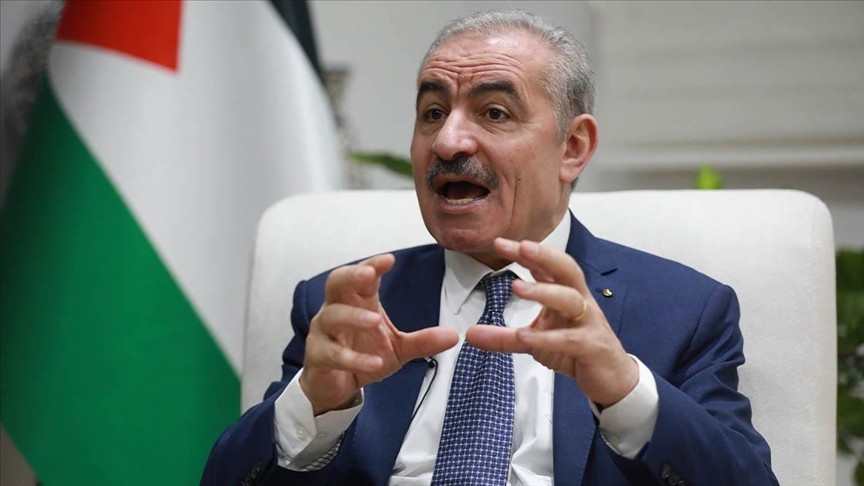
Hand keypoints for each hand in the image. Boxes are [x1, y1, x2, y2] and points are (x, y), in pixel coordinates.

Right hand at [300, 254, 458, 414]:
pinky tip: (373, 363)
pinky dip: (354, 358)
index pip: (362, 275)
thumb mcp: (398, 348)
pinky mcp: (317, 357)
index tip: (389, 259)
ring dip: (353, 317)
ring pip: (332, 316)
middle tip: (368, 274)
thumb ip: (422, 341)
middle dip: (351, 276)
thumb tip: (454, 335)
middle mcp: (336, 310)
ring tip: (375, 321)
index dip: (373, 265)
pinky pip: (332, 353)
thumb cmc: (362, 354)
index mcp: (357, 301)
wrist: (335, 387)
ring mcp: (323, 333)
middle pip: (335, 283)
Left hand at [466, 238, 637, 406]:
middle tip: (521, 247)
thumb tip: (470, 334)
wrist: (611, 379)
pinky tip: (526, 335)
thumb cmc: (575, 350)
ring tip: (517, 287)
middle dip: (545, 256)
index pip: (547, 266)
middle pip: (568, 270)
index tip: (500, 243)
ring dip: (545, 291)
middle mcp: (580, 303)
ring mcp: (589, 323)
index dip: (526, 253)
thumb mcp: (535, 342)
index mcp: (566, 294)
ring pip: (571, 299)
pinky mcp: (592, 347)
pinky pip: (570, 339)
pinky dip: (547, 337)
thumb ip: (504, 336)